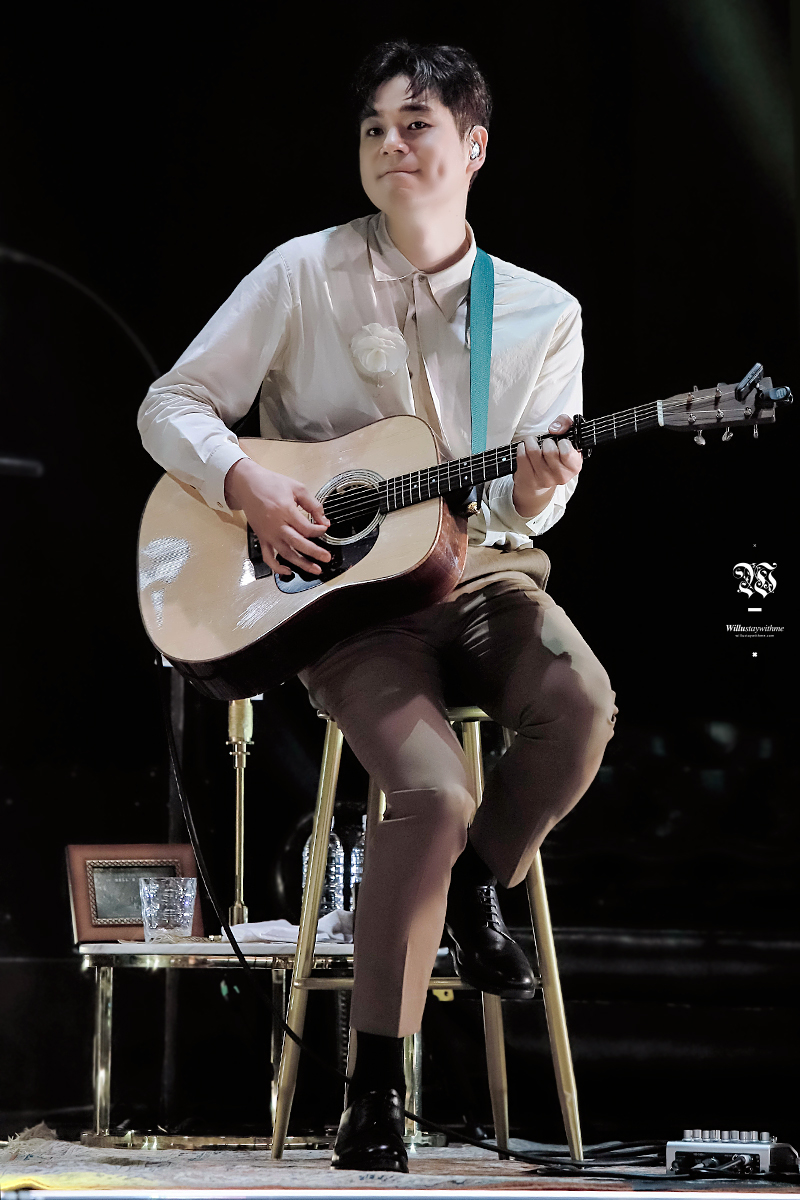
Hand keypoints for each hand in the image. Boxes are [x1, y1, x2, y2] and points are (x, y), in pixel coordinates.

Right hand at [224, 457, 330, 576]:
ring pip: (286, 553)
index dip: (319, 531)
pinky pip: (268, 557)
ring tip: (315, 569)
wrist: (247, 484)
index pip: (307, 528)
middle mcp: (276, 525)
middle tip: (326, 558)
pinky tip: (288, 571)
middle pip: (298, 543)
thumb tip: (324, 520)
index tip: (324, 528)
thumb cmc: (270, 484)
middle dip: (315, 552)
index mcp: (285, 511)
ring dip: (301, 564)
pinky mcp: (262, 538)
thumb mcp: (297, 488)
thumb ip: (313, 504)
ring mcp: (268, 534)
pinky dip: (277, 567)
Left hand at [512, 415, 581, 518]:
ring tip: (532, 442)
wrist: (540, 479)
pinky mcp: (529, 479)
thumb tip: (554, 429)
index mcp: (574, 466)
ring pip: (533, 451)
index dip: (562, 442)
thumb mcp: (567, 437)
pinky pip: (522, 457)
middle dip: (546, 441)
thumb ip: (566, 423)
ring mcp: (544, 479)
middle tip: (545, 443)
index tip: (560, 442)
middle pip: (549, 450)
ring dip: (531, 442)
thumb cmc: (555, 454)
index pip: (567, 452)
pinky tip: (524, 448)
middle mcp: (561, 475)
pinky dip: (521, 448)